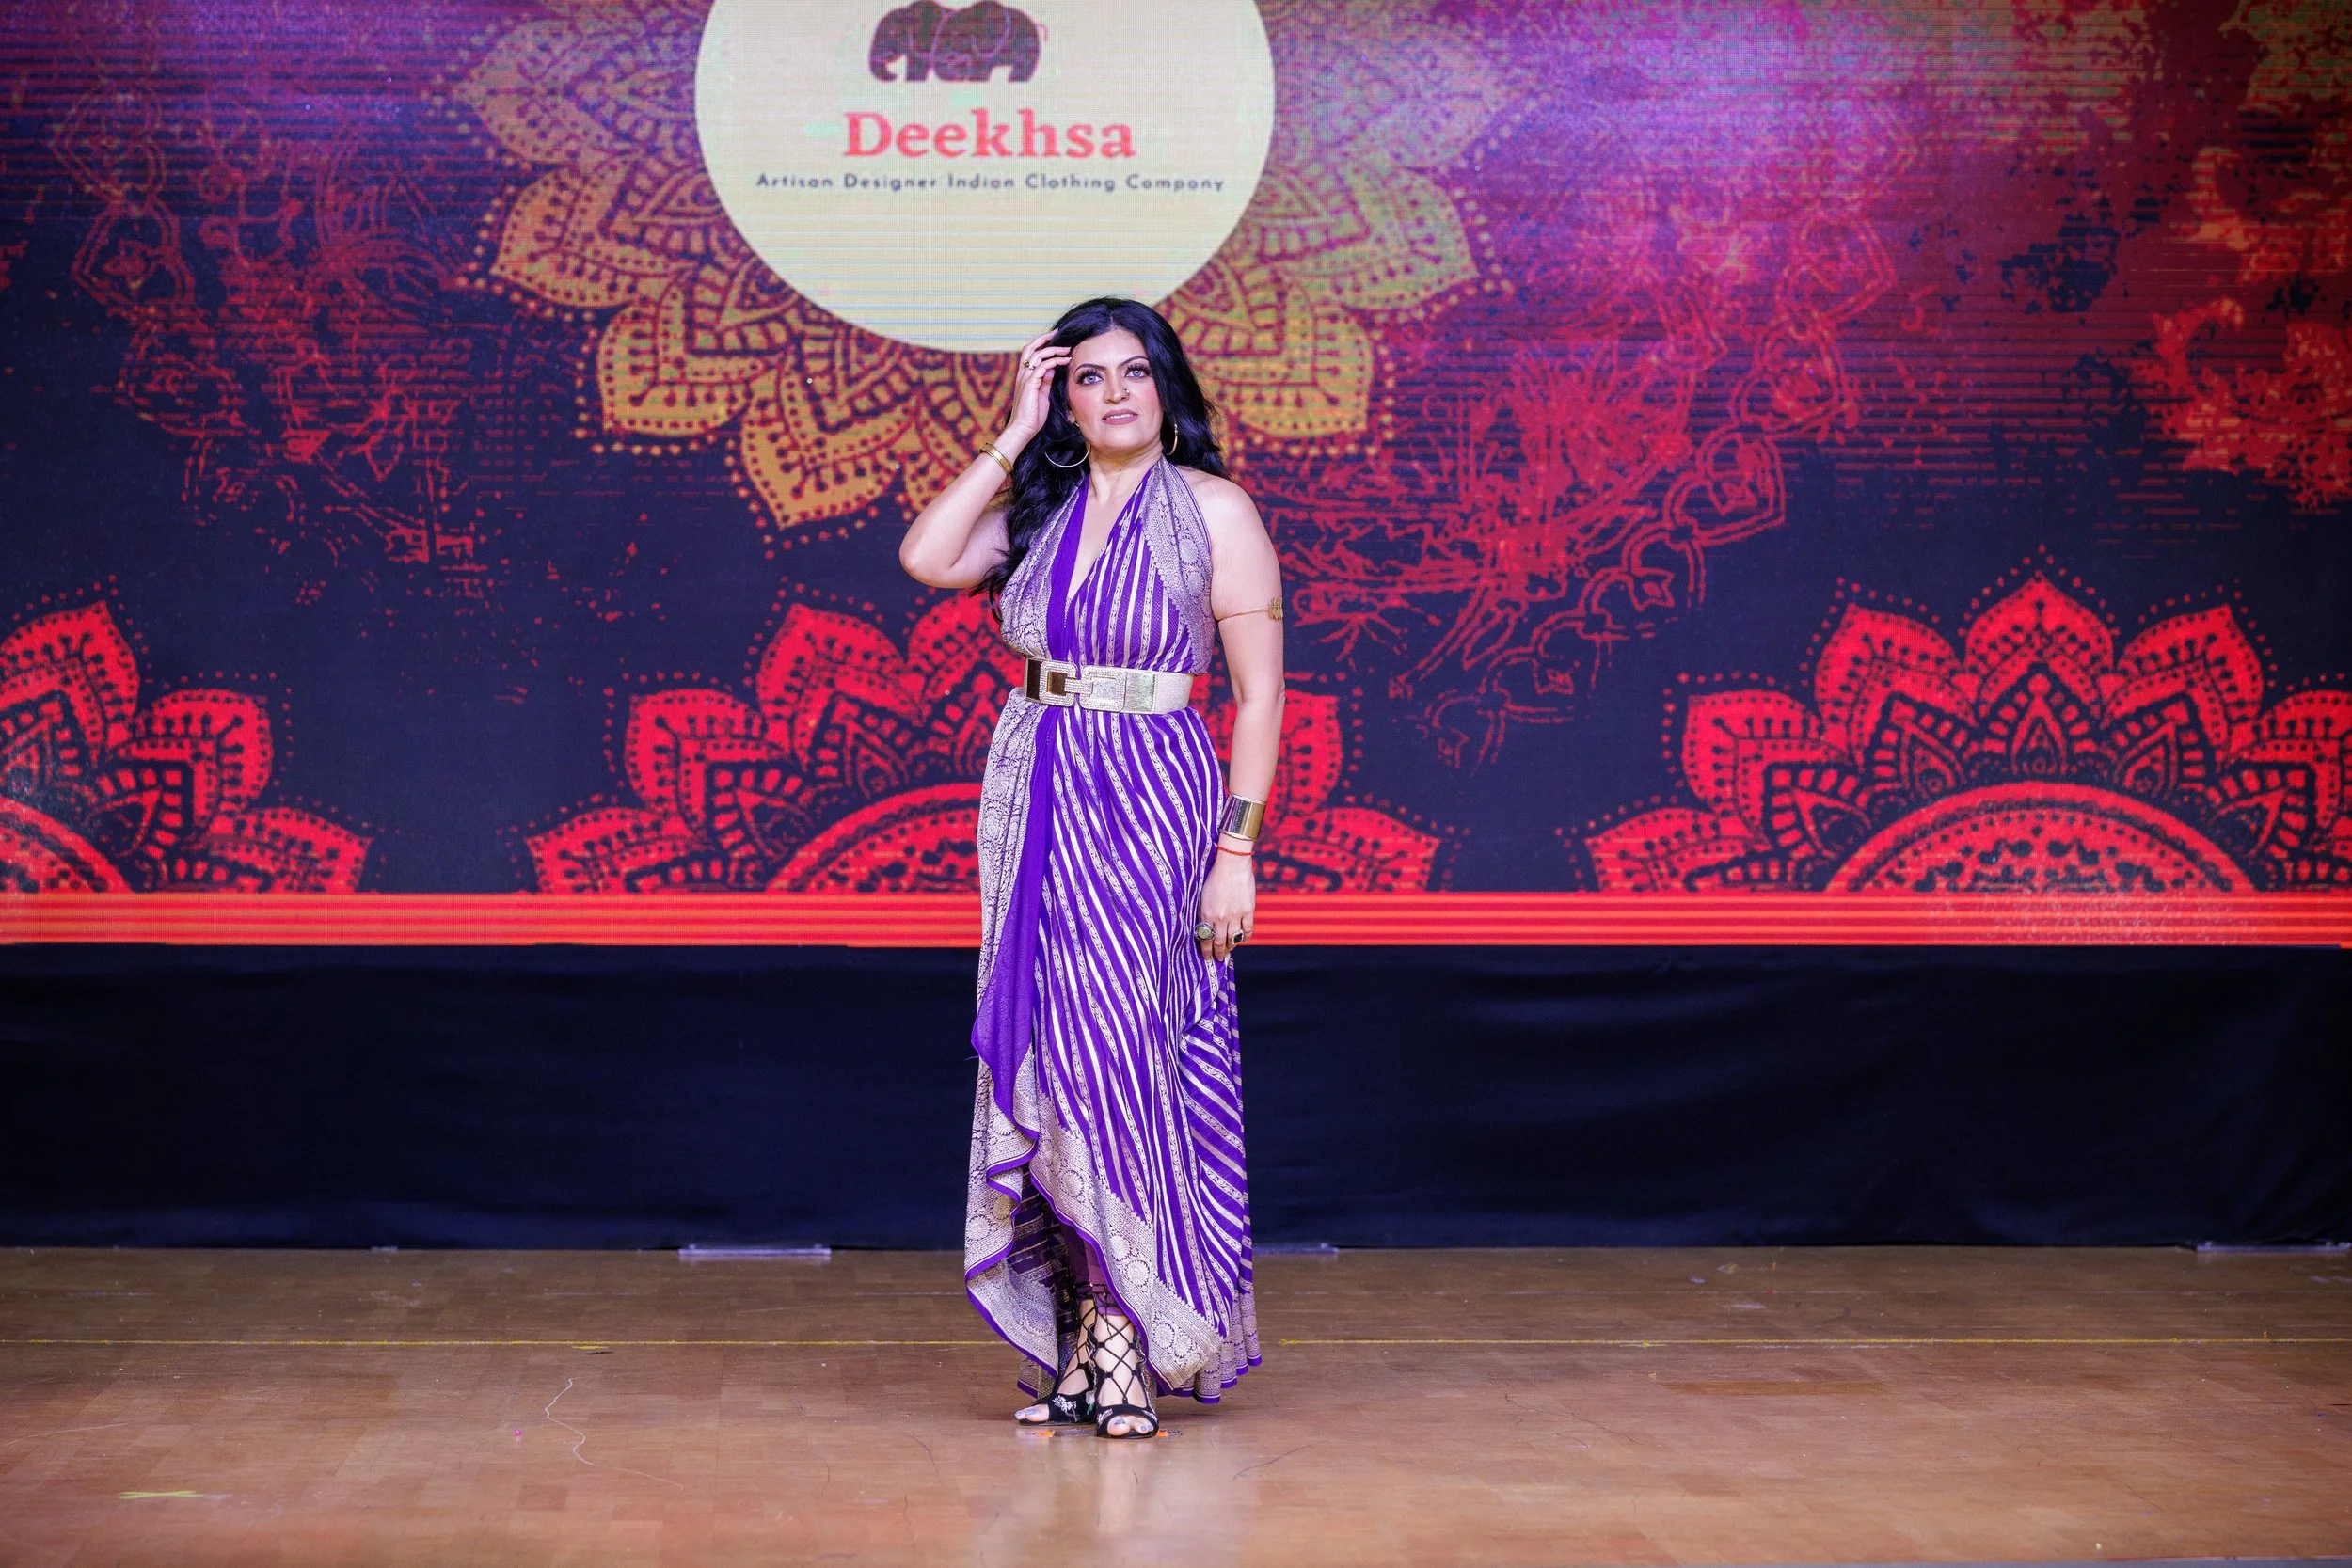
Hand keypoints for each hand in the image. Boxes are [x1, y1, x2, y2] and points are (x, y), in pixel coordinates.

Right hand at [1002, 332, 1072, 447]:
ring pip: (1037, 355)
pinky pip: (1041, 367)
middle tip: (1057, 333)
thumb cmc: (1033, 415)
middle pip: (1030, 348)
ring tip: (1067, 350)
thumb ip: (1046, 381)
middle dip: (1044, 338)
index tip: (1055, 338)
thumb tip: (1052, 369)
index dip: (1041, 343)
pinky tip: (1064, 362)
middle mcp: (1023, 374)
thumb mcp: (1042, 395)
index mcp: (1025, 376)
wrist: (1023, 429)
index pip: (1031, 352)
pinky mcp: (1029, 385)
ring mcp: (1025, 379)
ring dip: (1054, 350)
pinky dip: (1054, 361)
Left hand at [1196, 848, 1255, 962]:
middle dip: (1218, 953)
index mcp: (1206, 914)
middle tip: (1218, 958)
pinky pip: (1247, 930)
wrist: (1232, 865)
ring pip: (1233, 939)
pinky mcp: (1248, 911)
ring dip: (1231, 947)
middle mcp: (1220, 918)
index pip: (1205, 938)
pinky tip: (1243, 940)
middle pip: (1220, 942)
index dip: (1206, 950)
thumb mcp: (1203, 896)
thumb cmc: (1214, 877)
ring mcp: (1236, 915)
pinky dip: (1245, 938)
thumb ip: (1203, 912)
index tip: (1206, 957)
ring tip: (1229, 951)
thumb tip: (1204, 926)